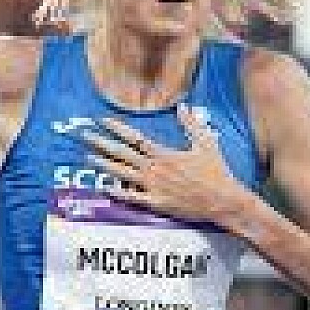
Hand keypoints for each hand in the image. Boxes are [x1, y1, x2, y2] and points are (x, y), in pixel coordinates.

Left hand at [81, 104, 252, 222]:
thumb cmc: (216, 172)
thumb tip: (182, 106)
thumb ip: (191, 124)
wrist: (223, 201)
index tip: (102, 121)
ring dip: (104, 164)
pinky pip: (131, 197)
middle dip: (102, 143)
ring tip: (88, 156)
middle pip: (122, 154)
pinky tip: (104, 185)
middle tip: (85, 135)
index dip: (117, 129)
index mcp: (164, 154)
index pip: (135, 138)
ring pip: (122, 174)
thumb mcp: (206, 143)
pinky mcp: (156, 203)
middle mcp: (155, 169)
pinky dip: (116, 191)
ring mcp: (154, 187)